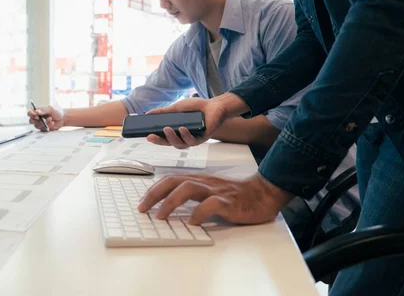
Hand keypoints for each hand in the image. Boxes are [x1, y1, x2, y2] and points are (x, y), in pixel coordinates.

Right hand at [27, 105, 63, 130]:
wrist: (62, 118)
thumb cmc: (56, 111)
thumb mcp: (51, 109)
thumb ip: (43, 110)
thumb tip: (36, 112)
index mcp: (37, 111)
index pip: (30, 113)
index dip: (31, 115)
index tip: (37, 116)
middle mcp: (37, 118)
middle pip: (31, 121)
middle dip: (37, 121)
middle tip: (42, 119)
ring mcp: (40, 124)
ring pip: (37, 126)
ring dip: (44, 123)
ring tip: (51, 119)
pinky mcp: (43, 128)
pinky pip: (43, 129)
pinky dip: (48, 126)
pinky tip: (52, 123)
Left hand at [138, 173, 292, 224]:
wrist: (262, 194)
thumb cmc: (234, 195)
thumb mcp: (209, 192)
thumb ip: (192, 197)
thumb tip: (169, 208)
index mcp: (198, 180)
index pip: (170, 180)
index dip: (153, 190)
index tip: (142, 203)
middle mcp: (204, 182)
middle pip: (174, 181)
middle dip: (155, 194)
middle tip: (143, 209)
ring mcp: (216, 191)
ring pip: (189, 188)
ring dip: (171, 201)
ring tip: (161, 216)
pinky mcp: (228, 201)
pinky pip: (211, 204)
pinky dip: (199, 213)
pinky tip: (192, 223)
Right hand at [146, 97, 226, 148]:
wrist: (214, 105)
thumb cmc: (196, 108)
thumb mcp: (176, 108)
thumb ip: (163, 112)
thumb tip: (147, 113)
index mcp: (177, 132)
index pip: (164, 138)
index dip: (156, 139)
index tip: (147, 136)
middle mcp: (183, 137)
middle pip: (170, 144)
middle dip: (160, 141)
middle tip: (151, 136)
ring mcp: (193, 139)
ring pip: (180, 145)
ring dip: (172, 138)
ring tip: (166, 129)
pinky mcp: (202, 138)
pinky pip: (192, 141)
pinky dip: (186, 135)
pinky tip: (182, 128)